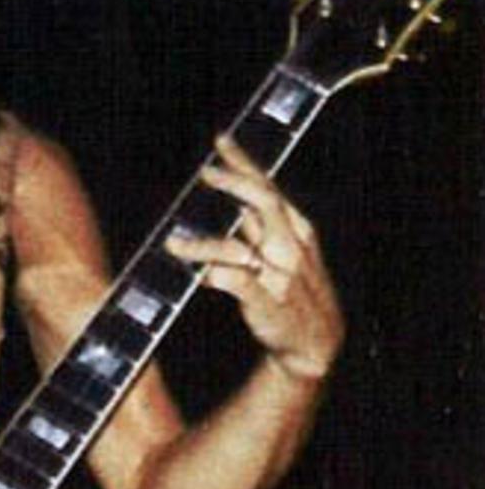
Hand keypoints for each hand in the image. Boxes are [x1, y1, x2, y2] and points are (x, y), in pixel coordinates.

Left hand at [167, 134, 343, 381]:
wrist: (313, 345)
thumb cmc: (297, 297)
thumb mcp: (287, 257)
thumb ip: (261, 231)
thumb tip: (235, 205)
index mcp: (298, 231)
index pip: (269, 188)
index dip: (244, 163)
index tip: (222, 142)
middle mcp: (291, 248)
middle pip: (262, 202)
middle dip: (232, 182)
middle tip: (204, 173)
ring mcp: (279, 275)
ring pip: (238, 245)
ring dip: (202, 242)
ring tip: (173, 243)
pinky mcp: (265, 302)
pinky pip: (234, 280)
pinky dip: (211, 273)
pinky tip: (195, 274)